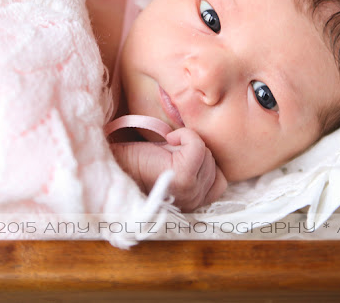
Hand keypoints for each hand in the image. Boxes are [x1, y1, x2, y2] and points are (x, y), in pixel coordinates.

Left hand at [111, 128, 226, 211]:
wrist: (118, 163)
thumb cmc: (141, 163)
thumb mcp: (178, 167)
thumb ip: (197, 167)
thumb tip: (213, 145)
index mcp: (195, 202)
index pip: (220, 180)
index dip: (203, 162)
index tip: (181, 155)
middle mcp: (195, 202)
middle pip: (214, 163)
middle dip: (193, 151)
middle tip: (170, 152)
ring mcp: (190, 192)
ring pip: (207, 154)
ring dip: (188, 144)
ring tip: (168, 149)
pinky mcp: (183, 177)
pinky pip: (198, 146)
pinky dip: (186, 136)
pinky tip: (169, 139)